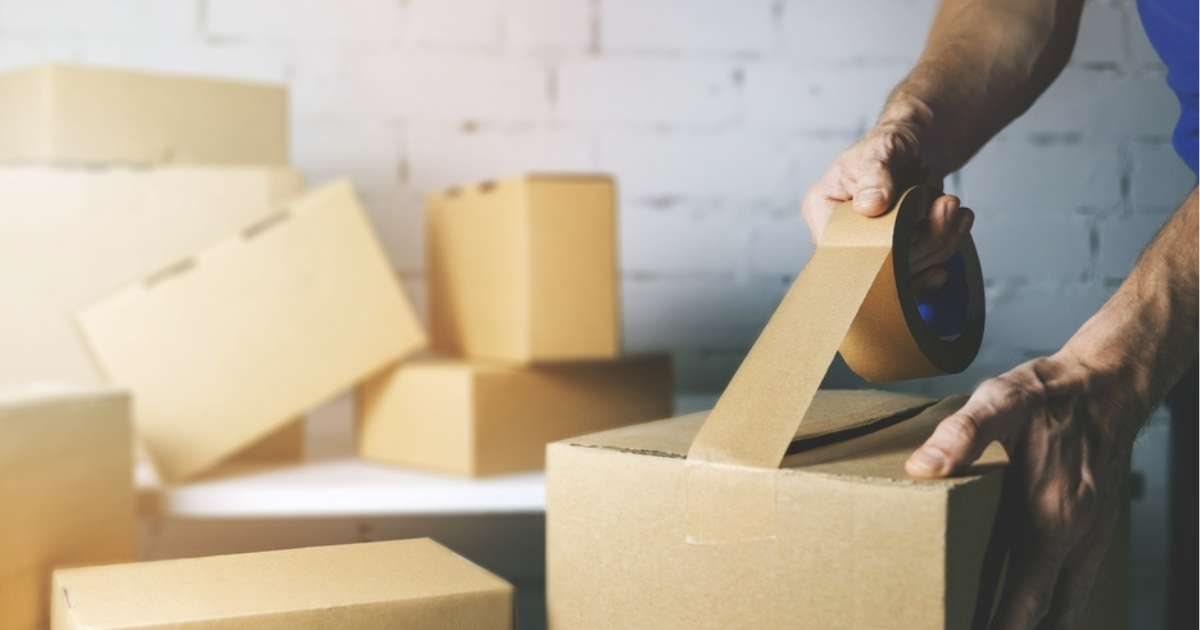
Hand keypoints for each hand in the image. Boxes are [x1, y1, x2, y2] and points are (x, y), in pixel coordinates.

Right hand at [800, 123, 972, 292]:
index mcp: (823, 213)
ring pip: (907, 269)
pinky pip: (921, 271)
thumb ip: (874, 175)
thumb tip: (868, 206)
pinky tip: (957, 226)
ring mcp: (872, 251)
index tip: (913, 219)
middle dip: (922, 240)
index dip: (878, 245)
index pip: (841, 247)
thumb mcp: (881, 149)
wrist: (917, 147)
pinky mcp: (897, 257)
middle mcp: (843, 239)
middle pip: (879, 264)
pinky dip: (945, 248)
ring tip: (953, 204)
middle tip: (947, 203)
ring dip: (940, 240)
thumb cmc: (891, 143)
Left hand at [905, 351, 1141, 628]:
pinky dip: (1058, 600)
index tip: (969, 629)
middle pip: (1048, 611)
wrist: (1110, 382)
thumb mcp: (1001, 401)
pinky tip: (1036, 599)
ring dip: (1040, 618)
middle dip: (1014, 626)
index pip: (1025, 597)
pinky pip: (1080, 580)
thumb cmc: (1053, 393)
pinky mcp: (1098, 526)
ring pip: (1070, 601)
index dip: (999, 623)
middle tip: (974, 626)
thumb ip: (961, 434)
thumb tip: (922, 467)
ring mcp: (1093, 535)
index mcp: (1050, 518)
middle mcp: (1078, 537)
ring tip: (1000, 622)